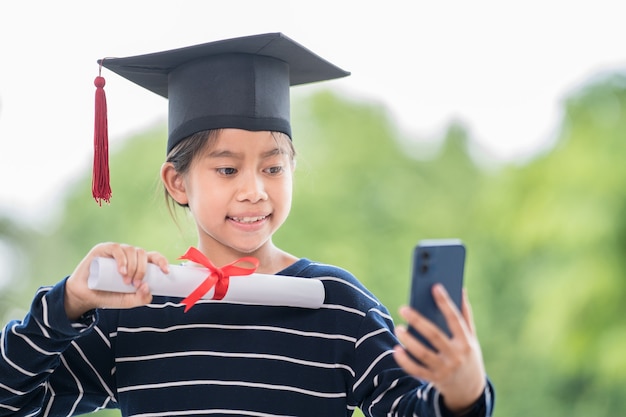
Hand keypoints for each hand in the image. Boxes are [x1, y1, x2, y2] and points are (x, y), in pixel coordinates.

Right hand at [64, 242, 168, 319]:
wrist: (86, 296)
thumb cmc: (109, 296)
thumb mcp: (128, 301)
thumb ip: (141, 298)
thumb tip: (148, 287)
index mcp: (138, 263)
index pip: (154, 257)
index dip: (162, 261)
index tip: (166, 272)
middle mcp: (129, 255)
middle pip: (143, 254)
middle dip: (143, 269)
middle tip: (136, 284)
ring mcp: (117, 251)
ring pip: (132, 250)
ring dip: (133, 266)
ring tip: (126, 281)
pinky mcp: (103, 249)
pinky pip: (117, 249)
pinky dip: (122, 259)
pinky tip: (122, 271)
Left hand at [393, 285, 485, 413]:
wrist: (470, 390)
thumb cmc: (467, 355)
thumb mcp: (471, 337)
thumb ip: (465, 314)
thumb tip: (461, 288)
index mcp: (466, 341)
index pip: (455, 320)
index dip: (446, 303)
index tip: (435, 287)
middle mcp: (456, 356)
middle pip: (435, 336)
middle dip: (418, 321)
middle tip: (403, 308)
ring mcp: (444, 369)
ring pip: (423, 354)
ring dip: (409, 341)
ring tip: (398, 327)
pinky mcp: (434, 379)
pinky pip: (416, 370)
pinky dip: (405, 361)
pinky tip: (396, 349)